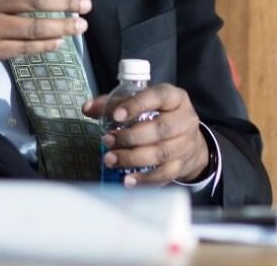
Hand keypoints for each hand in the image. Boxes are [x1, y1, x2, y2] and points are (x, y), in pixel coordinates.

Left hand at [82, 84, 210, 185]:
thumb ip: (114, 103)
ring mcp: (186, 144)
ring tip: (111, 159)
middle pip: (161, 128)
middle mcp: (185, 120)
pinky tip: (128, 180)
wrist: (188, 141)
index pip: (159, 96)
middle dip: (131, 137)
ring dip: (132, 158)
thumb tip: (87, 107)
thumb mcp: (142, 103)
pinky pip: (164, 174)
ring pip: (161, 153)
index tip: (116, 116)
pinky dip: (144, 179)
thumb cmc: (160, 116)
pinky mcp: (182, 165)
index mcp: (175, 98)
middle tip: (108, 140)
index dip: (137, 105)